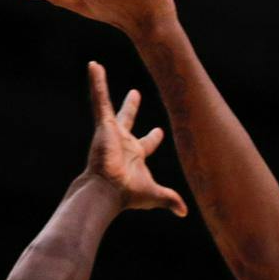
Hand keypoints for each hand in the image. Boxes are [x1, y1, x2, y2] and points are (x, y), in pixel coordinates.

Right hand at [82, 61, 184, 215]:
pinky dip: (96, 83)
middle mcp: (122, 141)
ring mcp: (110, 132)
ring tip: (97, 68)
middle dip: (130, 107)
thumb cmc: (128, 194)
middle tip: (135, 94)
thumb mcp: (155, 194)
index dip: (153, 137)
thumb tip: (184, 212)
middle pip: (127, 120)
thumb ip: (170, 200)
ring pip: (106, 104)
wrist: (108, 190)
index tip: (158, 130)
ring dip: (102, 86)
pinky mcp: (103, 125)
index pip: (146, 143)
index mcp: (135, 156)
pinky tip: (94, 66)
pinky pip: (99, 99)